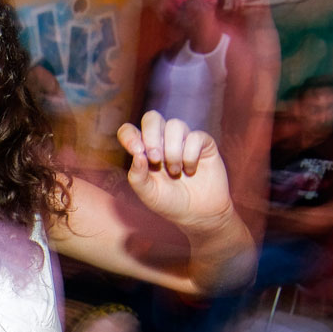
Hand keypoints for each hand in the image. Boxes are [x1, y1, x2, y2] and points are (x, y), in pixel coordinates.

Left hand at [117, 111, 234, 233]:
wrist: (199, 213)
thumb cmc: (170, 203)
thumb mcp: (148, 194)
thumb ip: (137, 176)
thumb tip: (137, 154)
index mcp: (144, 151)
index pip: (130, 131)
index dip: (130, 136)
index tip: (136, 151)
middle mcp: (162, 141)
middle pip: (152, 118)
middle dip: (152, 136)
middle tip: (156, 159)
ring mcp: (183, 140)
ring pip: (175, 125)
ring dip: (173, 151)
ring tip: (175, 172)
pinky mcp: (203, 143)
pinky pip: (195, 136)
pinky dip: (191, 155)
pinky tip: (191, 170)